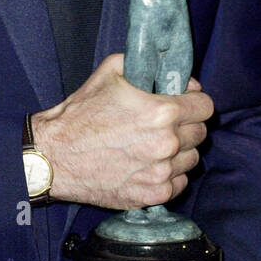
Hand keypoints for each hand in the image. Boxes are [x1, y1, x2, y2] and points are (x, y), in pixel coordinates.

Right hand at [31, 54, 212, 207]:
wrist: (54, 156)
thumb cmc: (80, 114)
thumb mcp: (110, 71)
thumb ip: (146, 65)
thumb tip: (169, 68)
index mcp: (161, 112)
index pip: (205, 107)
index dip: (195, 101)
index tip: (184, 102)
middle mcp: (166, 144)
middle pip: (200, 133)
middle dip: (187, 125)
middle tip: (165, 124)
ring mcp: (161, 173)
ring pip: (191, 159)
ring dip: (179, 152)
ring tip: (154, 146)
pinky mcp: (152, 195)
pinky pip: (179, 184)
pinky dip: (169, 175)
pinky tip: (149, 165)